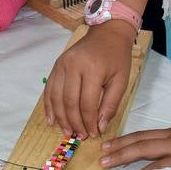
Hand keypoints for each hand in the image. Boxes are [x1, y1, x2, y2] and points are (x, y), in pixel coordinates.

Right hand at [44, 22, 135, 138]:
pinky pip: (49, 88)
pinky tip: (52, 119)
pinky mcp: (57, 64)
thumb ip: (111, 105)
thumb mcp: (121, 81)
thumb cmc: (116, 57)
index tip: (93, 135)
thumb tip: (99, 126)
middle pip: (69, 102)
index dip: (89, 122)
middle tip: (80, 136)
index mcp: (93, 69)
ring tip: (67, 131)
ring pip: (57, 97)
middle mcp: (74, 65)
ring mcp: (62, 64)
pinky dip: (49, 105)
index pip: (88, 104)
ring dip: (61, 117)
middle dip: (74, 122)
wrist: (107, 33)